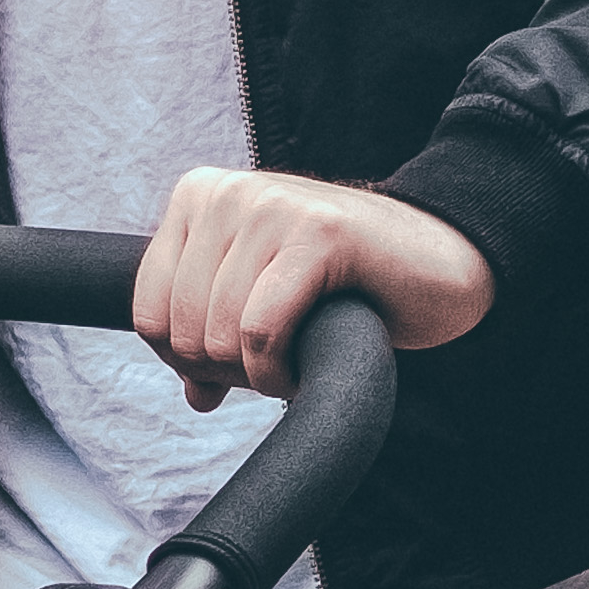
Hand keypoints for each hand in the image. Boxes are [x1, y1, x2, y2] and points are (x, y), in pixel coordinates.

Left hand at [130, 168, 495, 409]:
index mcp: (199, 196)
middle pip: (179, 329)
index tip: (235, 364)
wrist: (441, 259)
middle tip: (271, 366)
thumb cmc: (350, 281)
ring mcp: (274, 205)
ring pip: (219, 334)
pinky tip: (302, 368)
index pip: (147, 311)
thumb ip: (219, 337)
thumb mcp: (264, 297)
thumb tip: (195, 396)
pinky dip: (276, 372)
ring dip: (255, 375)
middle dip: (224, 371)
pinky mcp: (320, 233)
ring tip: (292, 363)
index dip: (185, 360)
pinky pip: (261, 332)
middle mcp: (228, 191)